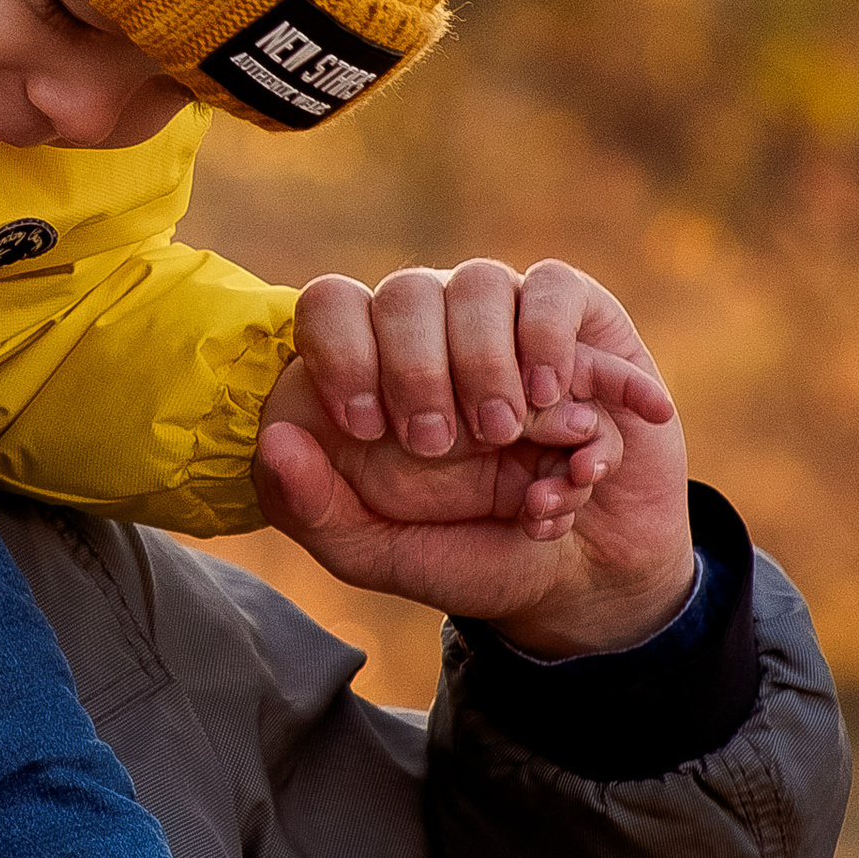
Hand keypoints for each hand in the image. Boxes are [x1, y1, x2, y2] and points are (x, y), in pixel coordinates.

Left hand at [257, 263, 693, 655]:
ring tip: (506, 432)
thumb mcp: (379, 555)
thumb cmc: (469, 554)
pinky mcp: (578, 320)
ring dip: (488, 361)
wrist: (586, 574)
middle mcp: (432, 332)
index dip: (341, 353)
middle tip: (439, 445)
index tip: (366, 428)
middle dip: (416, 369)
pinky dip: (557, 348)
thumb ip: (314, 511)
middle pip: (405, 291)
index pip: (332, 307)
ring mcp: (503, 319)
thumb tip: (273, 440)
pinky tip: (570, 413)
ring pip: (480, 283)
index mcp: (369, 373)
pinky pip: (556, 290)